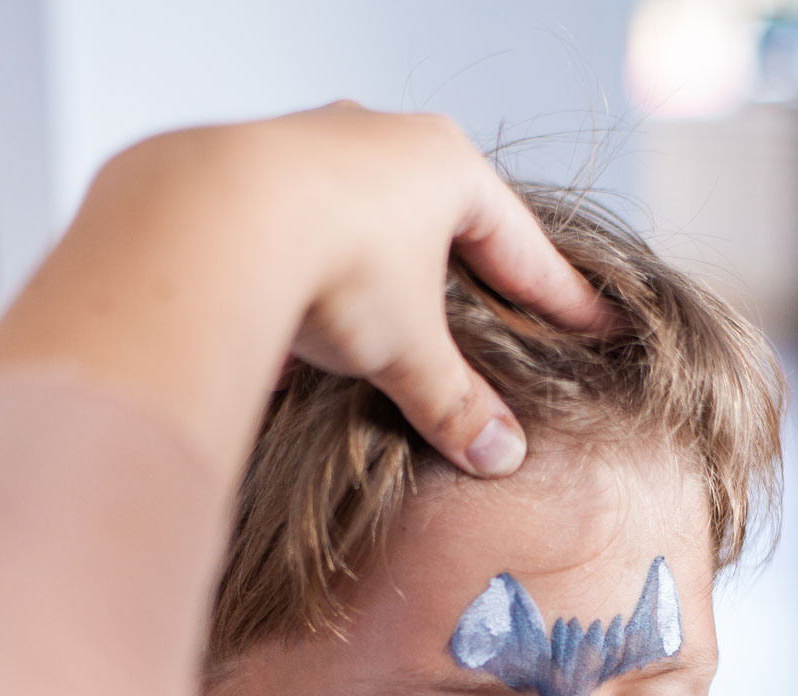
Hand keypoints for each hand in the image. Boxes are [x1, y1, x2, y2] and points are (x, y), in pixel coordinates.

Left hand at [0, 103, 612, 475]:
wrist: (203, 226)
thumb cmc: (333, 268)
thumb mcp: (409, 351)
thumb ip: (456, 402)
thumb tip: (499, 455)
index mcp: (444, 163)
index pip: (522, 243)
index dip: (561, 294)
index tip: (594, 323)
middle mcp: (378, 137)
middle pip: (441, 216)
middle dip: (465, 272)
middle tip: (496, 311)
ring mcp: (305, 143)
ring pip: (363, 217)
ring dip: (380, 271)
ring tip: (387, 321)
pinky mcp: (240, 170)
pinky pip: (295, 231)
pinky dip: (311, 276)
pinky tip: (301, 321)